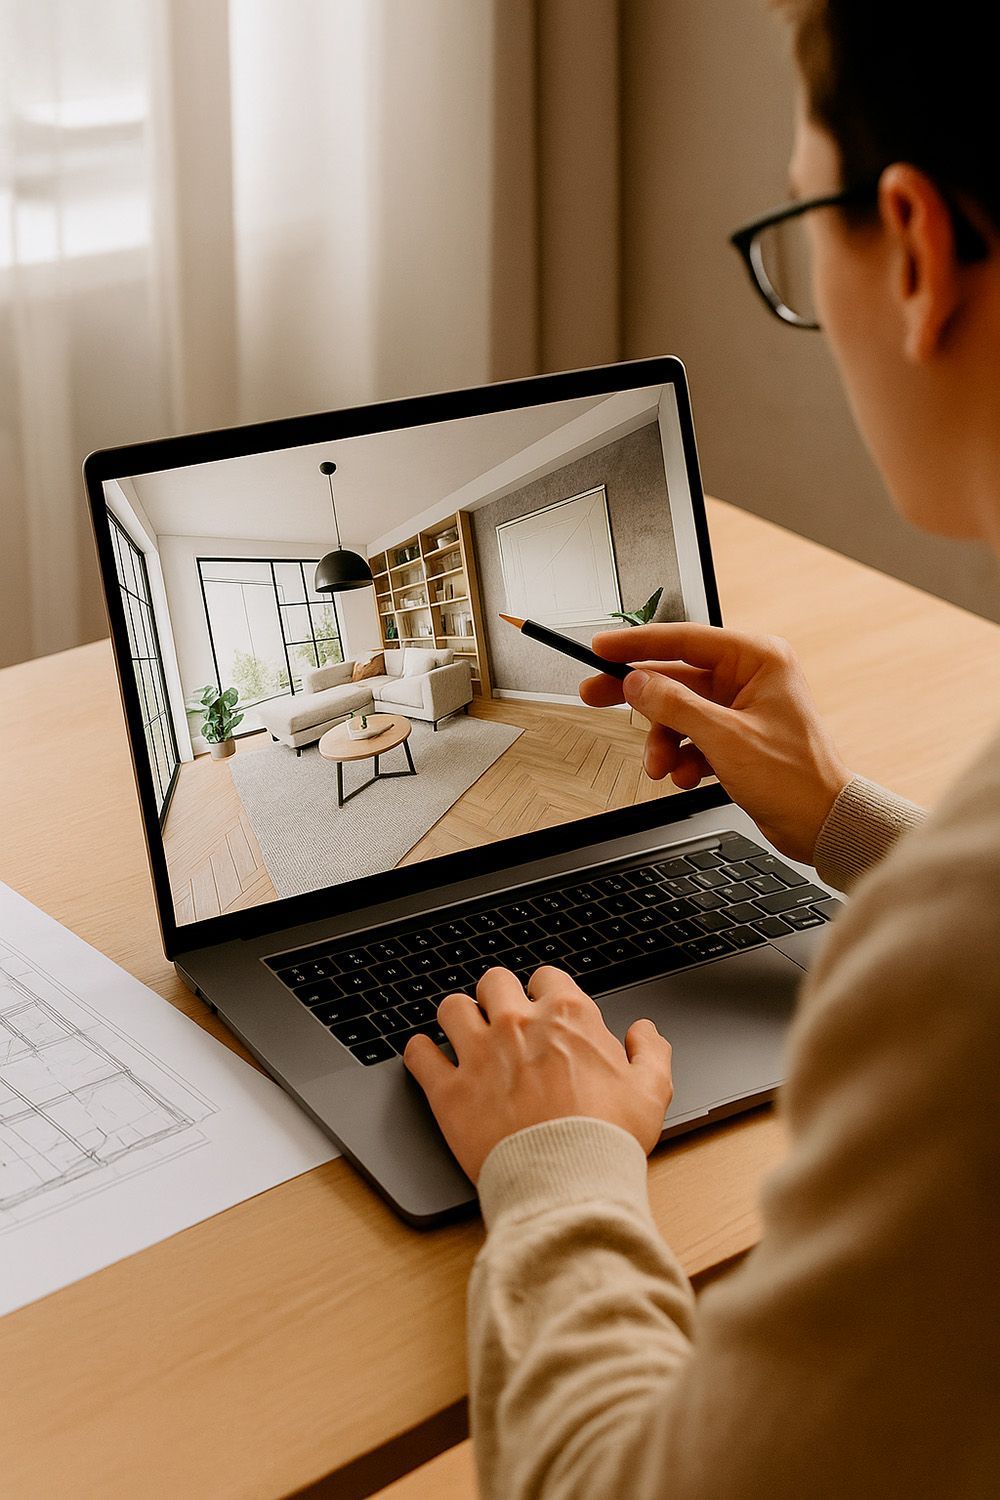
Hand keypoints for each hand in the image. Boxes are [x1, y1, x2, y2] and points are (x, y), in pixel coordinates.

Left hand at [403, 966, 672, 1182]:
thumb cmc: (609, 1138)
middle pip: (494, 981)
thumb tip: (644, 1031)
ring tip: (462, 1032)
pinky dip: (420, 1053)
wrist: (568, 1181)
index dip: (544, 991)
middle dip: (497, 996)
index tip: (542, 1007)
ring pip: (452, 1007)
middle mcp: (518, 1024)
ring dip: (457, 1017)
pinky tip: (426, 1057)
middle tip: (500, 1018)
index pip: (547, 976)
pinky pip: (419, 1054)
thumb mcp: (651, 1091)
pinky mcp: (449, 1089)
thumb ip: (650, 1051)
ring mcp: (480, 1053)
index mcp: (567, 1016)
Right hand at [581, 623, 850, 864]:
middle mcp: (750, 677)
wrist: (820, 824)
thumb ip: (675, 705)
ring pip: (679, 712)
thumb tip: (637, 683)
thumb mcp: (724, 738)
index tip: (603, 648)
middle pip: (675, 677)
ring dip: (663, 742)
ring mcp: (741, 707)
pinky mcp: (736, 736)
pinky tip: (685, 776)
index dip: (638, 644)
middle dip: (640, 698)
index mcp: (758, 659)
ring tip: (661, 768)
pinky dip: (682, 757)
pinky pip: (691, 736)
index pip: (685, 640)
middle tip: (595, 695)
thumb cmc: (795, 779)